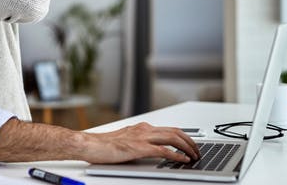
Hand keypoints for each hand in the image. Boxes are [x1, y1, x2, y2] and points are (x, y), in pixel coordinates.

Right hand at [82, 122, 199, 163]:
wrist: (89, 144)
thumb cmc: (102, 145)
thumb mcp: (124, 141)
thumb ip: (138, 142)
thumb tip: (149, 150)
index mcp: (141, 128)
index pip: (168, 129)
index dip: (183, 136)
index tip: (190, 144)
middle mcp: (144, 129)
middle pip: (175, 131)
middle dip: (190, 141)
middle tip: (197, 151)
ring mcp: (142, 137)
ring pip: (172, 138)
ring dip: (187, 147)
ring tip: (194, 156)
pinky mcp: (139, 147)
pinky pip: (163, 150)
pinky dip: (176, 155)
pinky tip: (182, 160)